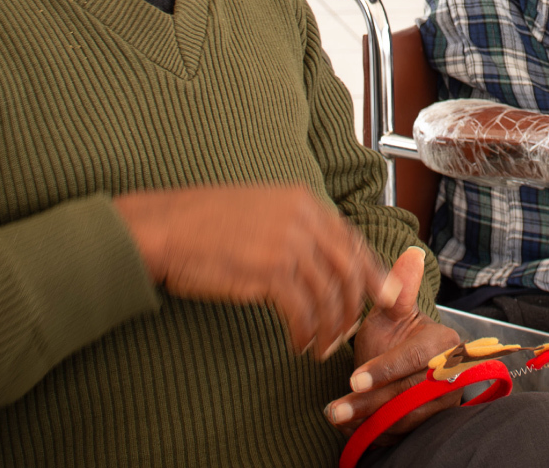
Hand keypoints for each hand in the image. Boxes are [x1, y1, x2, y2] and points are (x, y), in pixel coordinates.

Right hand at [114, 184, 391, 357]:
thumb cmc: (205, 221)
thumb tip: (321, 253)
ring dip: (328, 328)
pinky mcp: (269, 272)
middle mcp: (303, 219)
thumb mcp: (262, 208)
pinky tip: (298, 344)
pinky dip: (305, 333)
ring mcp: (288, 245)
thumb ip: (295, 225)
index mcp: (304, 201)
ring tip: (321, 347)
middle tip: (351, 332)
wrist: (166, 227)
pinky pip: (301, 312)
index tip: (382, 296)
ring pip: (327, 295)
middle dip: (355, 306)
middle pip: (348, 270)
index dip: (371, 272)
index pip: (352, 240)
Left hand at [325, 246, 460, 439]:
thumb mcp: (391, 313)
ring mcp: (445, 402)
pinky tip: (351, 428)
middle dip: (370, 402)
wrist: (399, 368)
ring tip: (337, 417)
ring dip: (369, 421)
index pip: (414, 358)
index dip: (385, 369)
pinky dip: (377, 433)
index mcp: (444, 342)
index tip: (354, 379)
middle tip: (336, 410)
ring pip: (406, 417)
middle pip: (409, 393)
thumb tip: (411, 253)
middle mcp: (452, 374)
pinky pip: (404, 433)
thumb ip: (399, 290)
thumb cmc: (394, 337)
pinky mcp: (433, 423)